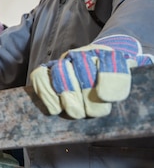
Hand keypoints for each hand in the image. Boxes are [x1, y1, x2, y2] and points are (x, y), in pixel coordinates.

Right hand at [30, 34, 152, 118]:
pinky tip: (56, 108)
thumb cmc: (112, 80)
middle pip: (84, 73)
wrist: (95, 65)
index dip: (109, 81)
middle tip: (91, 113)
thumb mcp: (127, 79)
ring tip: (75, 113)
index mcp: (109, 54)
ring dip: (68, 98)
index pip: (111, 63)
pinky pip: (40, 77)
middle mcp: (84, 54)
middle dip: (87, 99)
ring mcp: (64, 61)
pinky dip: (46, 94)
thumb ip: (126, 83)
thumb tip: (122, 87)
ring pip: (61, 73)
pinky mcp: (46, 69)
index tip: (106, 98)